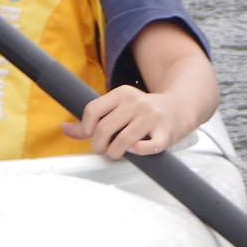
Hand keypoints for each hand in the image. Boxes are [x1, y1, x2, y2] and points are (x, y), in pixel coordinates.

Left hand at [65, 85, 186, 159]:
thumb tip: (65, 128)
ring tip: (116, 152)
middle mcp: (137, 103)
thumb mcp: (118, 108)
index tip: (90, 136)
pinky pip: (146, 148)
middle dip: (98, 145)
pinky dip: (137, 153)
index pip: (92, 110)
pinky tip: (136, 150)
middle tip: (103, 149)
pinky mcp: (165, 133)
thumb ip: (92, 120)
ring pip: (123, 141)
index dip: (86, 128)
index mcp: (122, 94)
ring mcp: (152, 117)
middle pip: (104, 128)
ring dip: (114, 152)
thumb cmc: (144, 111)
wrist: (180, 107)